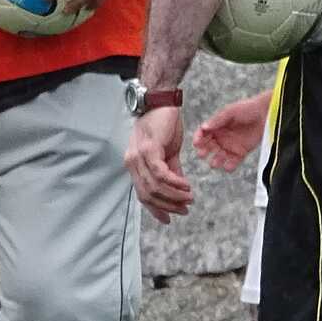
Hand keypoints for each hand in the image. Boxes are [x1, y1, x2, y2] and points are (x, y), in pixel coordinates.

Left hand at [126, 105, 191, 221]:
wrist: (162, 101)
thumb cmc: (164, 124)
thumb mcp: (169, 152)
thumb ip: (172, 171)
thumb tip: (180, 189)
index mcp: (135, 165)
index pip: (142, 194)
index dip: (156, 209)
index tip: (169, 219)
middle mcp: (132, 162)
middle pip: (147, 194)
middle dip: (168, 206)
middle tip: (185, 209)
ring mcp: (138, 156)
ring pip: (154, 186)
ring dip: (174, 196)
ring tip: (189, 198)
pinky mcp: (148, 148)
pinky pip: (160, 173)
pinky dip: (174, 182)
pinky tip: (186, 185)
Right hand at [193, 94, 270, 174]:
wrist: (266, 113)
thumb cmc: (247, 109)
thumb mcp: (230, 112)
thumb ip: (217, 120)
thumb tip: (204, 127)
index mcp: (216, 127)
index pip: (202, 134)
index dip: (198, 139)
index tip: (197, 143)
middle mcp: (221, 137)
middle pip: (207, 148)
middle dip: (203, 152)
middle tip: (202, 154)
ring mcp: (230, 146)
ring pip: (218, 158)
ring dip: (215, 161)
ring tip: (215, 163)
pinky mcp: (241, 153)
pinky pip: (232, 163)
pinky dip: (229, 167)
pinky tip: (228, 166)